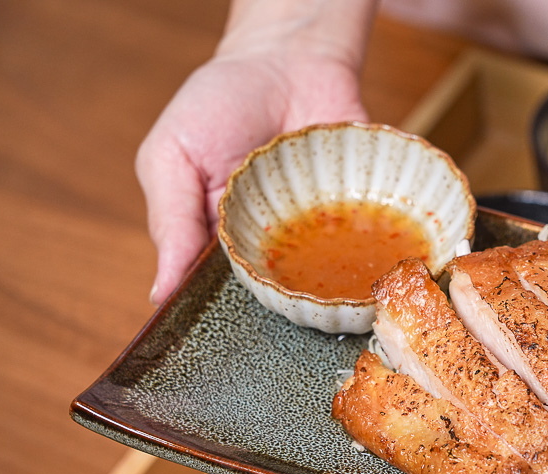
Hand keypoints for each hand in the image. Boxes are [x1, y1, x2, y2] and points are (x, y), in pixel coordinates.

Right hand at [136, 48, 366, 302]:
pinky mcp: (359, 215)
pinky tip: (388, 267)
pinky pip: (372, 244)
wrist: (288, 57)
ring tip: (341, 300)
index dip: (229, 322)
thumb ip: (170, 221)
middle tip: (290, 315)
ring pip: (329, 286)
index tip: (236, 343)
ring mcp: (318, 236)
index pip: (221, 299)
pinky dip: (379, 253)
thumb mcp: (171, 156)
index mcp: (219, 245)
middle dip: (285, 312)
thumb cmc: (218, 104)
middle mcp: (271, 248)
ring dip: (336, 293)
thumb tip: (159, 294)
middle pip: (278, 300)